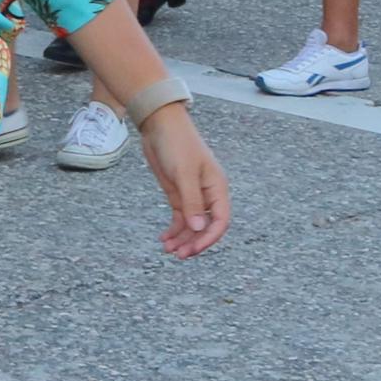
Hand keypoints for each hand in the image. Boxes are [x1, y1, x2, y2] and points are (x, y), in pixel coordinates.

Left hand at [140, 103, 228, 256]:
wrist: (159, 125)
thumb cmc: (177, 143)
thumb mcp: (184, 173)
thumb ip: (192, 202)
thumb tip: (200, 228)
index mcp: (217, 188)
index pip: (221, 220)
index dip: (209, 238)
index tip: (193, 249)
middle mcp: (208, 194)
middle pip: (206, 226)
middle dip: (193, 242)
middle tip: (178, 254)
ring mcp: (192, 195)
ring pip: (191, 225)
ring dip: (182, 238)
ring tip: (168, 249)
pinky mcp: (178, 194)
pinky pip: (179, 218)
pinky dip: (173, 230)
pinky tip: (164, 238)